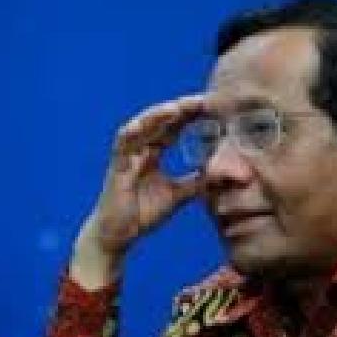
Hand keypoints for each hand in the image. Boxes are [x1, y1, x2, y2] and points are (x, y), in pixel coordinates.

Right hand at [92, 93, 205, 255]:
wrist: (118, 236)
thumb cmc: (142, 214)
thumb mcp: (177, 195)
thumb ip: (195, 182)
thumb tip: (220, 174)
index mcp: (153, 153)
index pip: (174, 128)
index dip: (191, 117)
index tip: (212, 109)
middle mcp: (140, 149)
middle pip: (161, 121)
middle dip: (181, 110)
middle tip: (203, 101)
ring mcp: (127, 155)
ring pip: (142, 126)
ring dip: (159, 116)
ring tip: (178, 108)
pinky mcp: (116, 165)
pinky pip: (122, 143)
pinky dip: (132, 132)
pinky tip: (143, 125)